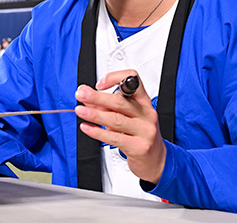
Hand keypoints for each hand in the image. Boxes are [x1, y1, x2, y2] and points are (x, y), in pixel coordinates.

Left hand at [74, 70, 165, 184]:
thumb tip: (88, 97)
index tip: (99, 84)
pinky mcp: (139, 147)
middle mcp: (146, 114)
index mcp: (144, 102)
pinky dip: (97, 132)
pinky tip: (87, 127)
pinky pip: (114, 138)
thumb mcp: (127, 116)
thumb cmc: (140, 133)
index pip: (133, 80)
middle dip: (97, 97)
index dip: (115, 78)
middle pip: (120, 101)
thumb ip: (108, 105)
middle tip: (81, 95)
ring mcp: (144, 131)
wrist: (156, 159)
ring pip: (115, 119)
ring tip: (80, 111)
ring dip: (94, 114)